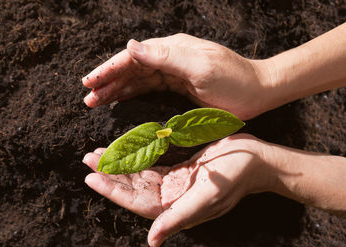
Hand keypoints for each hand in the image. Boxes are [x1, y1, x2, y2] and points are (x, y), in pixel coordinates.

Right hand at [82, 33, 271, 119]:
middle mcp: (170, 58)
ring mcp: (174, 73)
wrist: (257, 93)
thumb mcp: (200, 66)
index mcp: (172, 49)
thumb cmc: (233, 80)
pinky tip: (121, 101)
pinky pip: (150, 91)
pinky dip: (133, 96)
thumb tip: (131, 46)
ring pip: (138, 81)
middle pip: (131, 69)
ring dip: (117, 90)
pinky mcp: (179, 88)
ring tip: (97, 102)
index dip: (109, 69)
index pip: (133, 58)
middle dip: (108, 82)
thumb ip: (165, 56)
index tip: (88, 82)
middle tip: (88, 98)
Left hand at [82, 134, 272, 246]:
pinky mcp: (180, 170)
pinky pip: (153, 166)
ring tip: (99, 153)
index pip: (136, 202)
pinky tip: (125, 151)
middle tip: (89, 159)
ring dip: (120, 166)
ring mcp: (175, 184)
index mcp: (175, 209)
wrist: (255, 161)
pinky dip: (137, 159)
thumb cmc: (234, 179)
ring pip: (140, 176)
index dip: (113, 191)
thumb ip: (178, 219)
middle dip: (111, 175)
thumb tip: (152, 242)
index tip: (91, 177)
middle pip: (133, 188)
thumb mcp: (206, 199)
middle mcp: (172, 198)